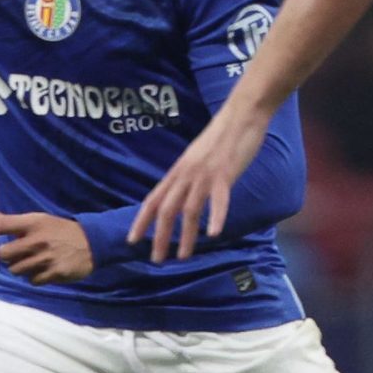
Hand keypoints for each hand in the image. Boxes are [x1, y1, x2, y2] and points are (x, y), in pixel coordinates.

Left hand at [0, 202, 94, 283]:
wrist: (93, 243)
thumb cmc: (59, 230)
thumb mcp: (36, 220)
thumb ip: (7, 219)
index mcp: (33, 223)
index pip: (1, 224)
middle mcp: (38, 239)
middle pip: (4, 255)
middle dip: (9, 257)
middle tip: (20, 254)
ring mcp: (47, 257)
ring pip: (16, 270)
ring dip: (21, 268)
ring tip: (34, 262)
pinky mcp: (55, 272)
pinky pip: (32, 281)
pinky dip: (35, 278)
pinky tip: (44, 270)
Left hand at [130, 105, 267, 260]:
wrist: (241, 114)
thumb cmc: (223, 136)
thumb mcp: (199, 157)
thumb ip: (191, 175)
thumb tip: (184, 192)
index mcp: (179, 171)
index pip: (153, 199)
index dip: (141, 221)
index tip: (132, 241)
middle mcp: (186, 174)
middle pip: (166, 210)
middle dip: (160, 237)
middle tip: (157, 259)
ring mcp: (205, 174)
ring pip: (189, 210)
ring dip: (185, 236)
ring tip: (183, 256)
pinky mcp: (225, 173)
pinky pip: (218, 199)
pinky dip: (215, 218)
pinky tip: (213, 234)